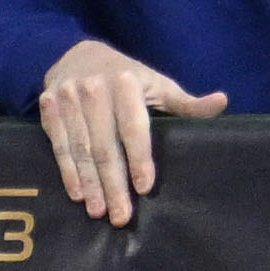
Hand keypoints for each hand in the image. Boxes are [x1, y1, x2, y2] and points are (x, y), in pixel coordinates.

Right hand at [33, 38, 222, 223]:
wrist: (75, 54)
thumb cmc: (127, 76)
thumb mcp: (158, 83)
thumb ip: (186, 102)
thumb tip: (222, 102)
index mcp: (125, 82)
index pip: (133, 127)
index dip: (139, 158)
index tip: (145, 187)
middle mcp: (93, 89)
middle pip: (104, 145)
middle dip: (112, 184)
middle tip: (121, 216)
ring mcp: (66, 99)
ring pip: (79, 150)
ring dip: (90, 184)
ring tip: (99, 211)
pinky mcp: (47, 108)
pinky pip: (58, 145)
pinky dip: (68, 172)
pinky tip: (78, 194)